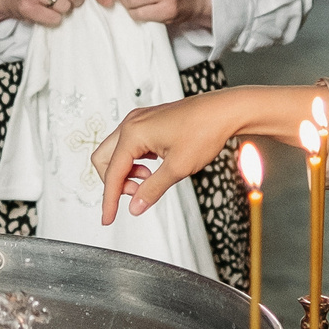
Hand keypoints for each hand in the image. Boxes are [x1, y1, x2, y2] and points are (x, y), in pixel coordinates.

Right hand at [90, 83, 318, 223]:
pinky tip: (153, 169)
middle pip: (104, 159)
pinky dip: (135, 162)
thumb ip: (152, 189)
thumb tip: (135, 207)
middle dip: (114, 182)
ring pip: (116, 152)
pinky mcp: (148, 122)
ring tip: (149, 181)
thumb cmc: (204, 131)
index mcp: (133, 133)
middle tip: (136, 195)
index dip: (109, 199)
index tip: (108, 217)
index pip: (112, 172)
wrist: (224, 111)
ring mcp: (139, 120)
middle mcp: (131, 123)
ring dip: (127, 172)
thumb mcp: (177, 168)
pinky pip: (130, 145)